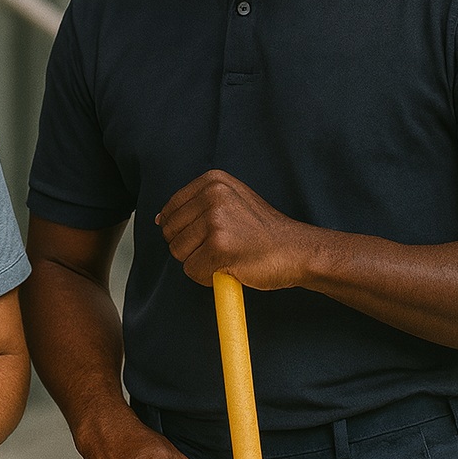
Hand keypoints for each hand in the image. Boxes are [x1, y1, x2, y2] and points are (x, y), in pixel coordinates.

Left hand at [157, 170, 316, 289]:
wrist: (297, 250)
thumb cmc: (264, 232)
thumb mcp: (232, 201)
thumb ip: (198, 204)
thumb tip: (161, 218)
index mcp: (213, 181)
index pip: (172, 208)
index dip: (183, 229)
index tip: (205, 236)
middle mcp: (213, 196)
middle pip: (171, 232)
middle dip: (190, 247)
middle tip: (220, 248)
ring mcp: (215, 220)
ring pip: (179, 253)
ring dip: (199, 262)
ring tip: (228, 256)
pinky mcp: (218, 247)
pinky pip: (192, 271)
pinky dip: (207, 277)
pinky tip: (231, 267)